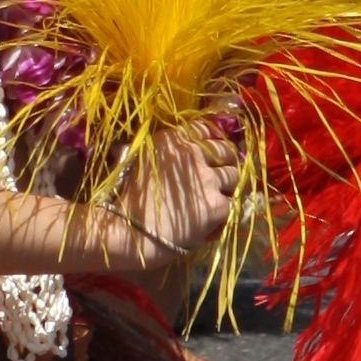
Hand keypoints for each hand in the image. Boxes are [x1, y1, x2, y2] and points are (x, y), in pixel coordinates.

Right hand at [107, 124, 236, 275]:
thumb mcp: (135, 160)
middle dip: (226, 162)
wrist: (129, 232)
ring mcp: (207, 179)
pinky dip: (225, 214)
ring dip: (228, 187)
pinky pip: (233, 204)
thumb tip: (157, 146)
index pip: (206, 128)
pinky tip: (212, 223)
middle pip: (226, 150)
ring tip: (217, 199)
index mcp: (173, 139)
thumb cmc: (126, 198)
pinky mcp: (217, 205)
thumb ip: (154, 151)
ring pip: (235, 176)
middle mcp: (194, 153)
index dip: (213, 139)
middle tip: (220, 176)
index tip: (212, 151)